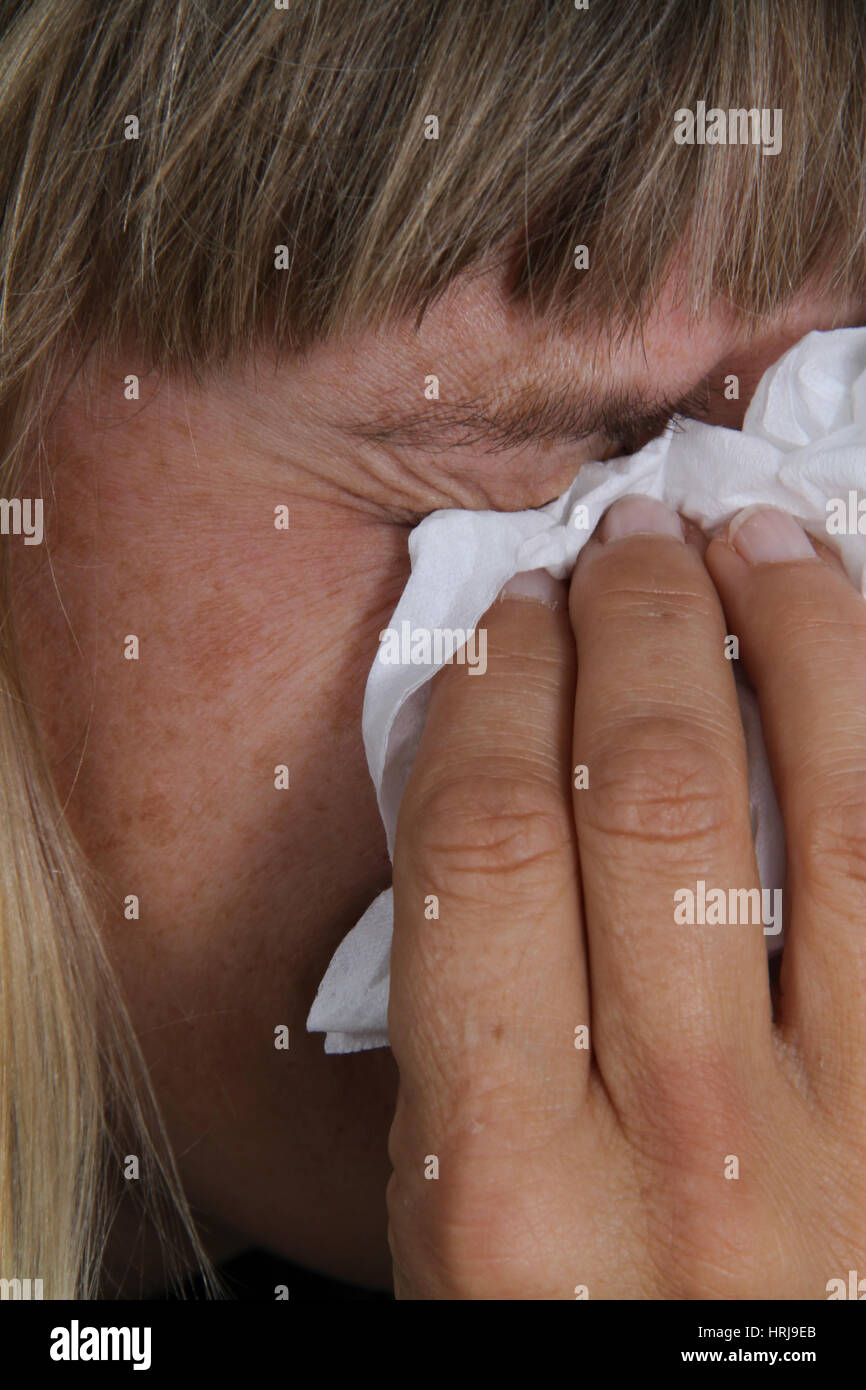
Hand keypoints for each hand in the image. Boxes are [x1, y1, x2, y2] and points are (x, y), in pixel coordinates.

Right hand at [386, 497, 865, 1298]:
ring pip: (838, 806)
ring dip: (795, 636)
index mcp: (510, 1185)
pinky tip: (859, 658)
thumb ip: (459, 1012)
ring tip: (758, 547)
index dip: (499, 686)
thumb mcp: (458, 1214)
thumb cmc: (581, 1326)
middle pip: (652, 794)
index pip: (487, 845)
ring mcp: (855, 1137)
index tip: (510, 619)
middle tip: (628, 546)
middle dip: (636, 625)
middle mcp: (690, 1154)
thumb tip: (487, 774)